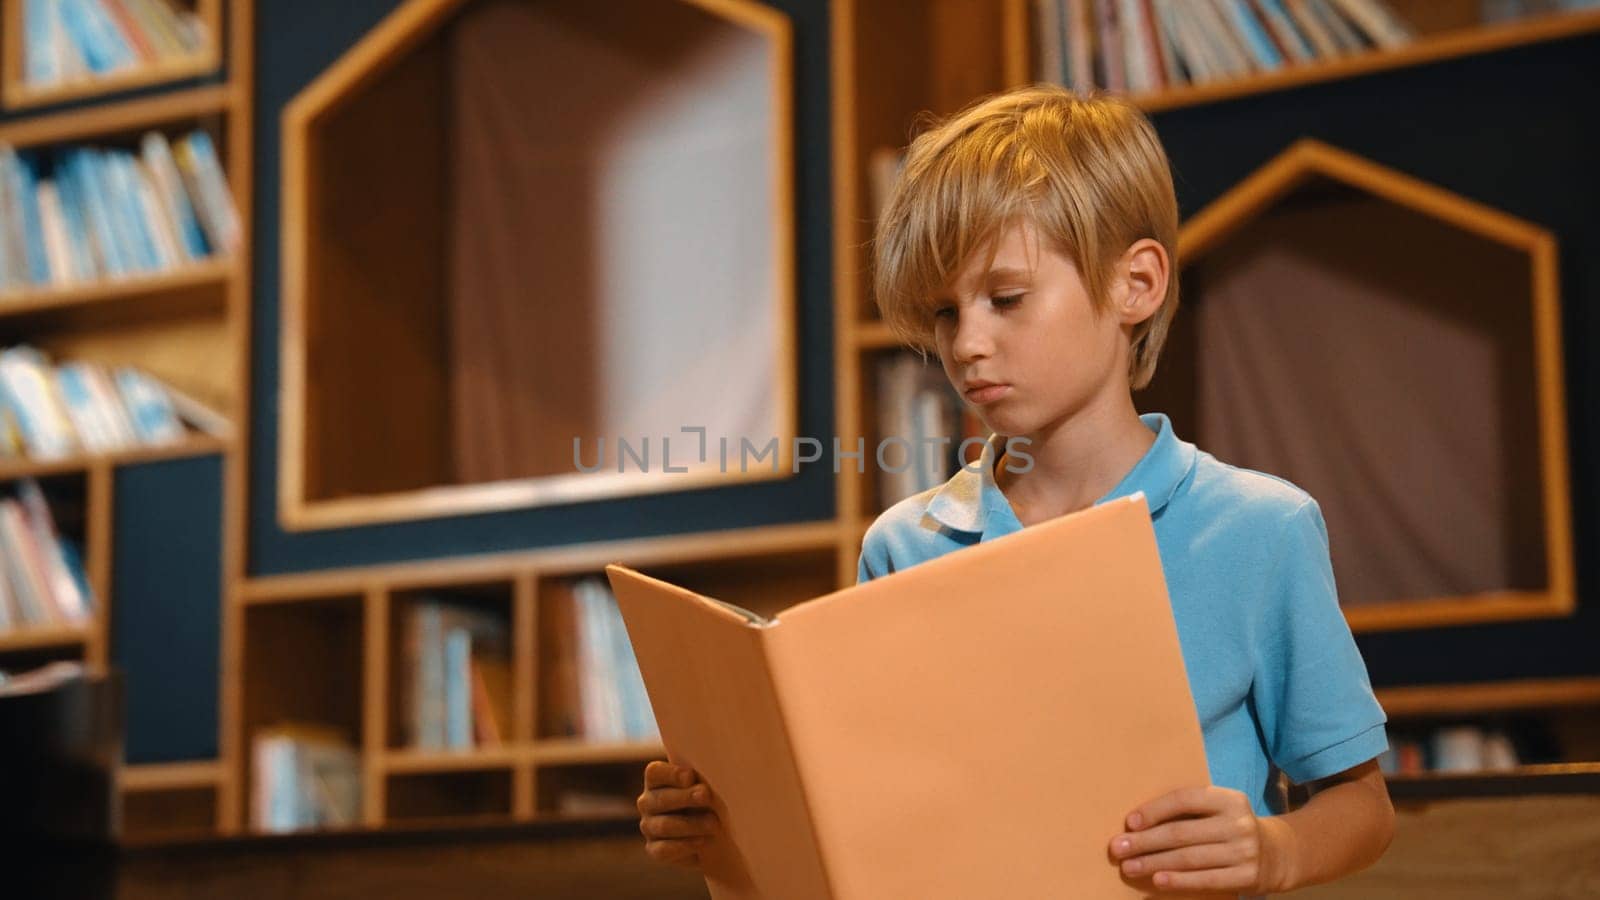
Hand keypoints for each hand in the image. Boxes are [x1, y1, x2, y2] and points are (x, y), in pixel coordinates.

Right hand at [637, 760, 720, 869]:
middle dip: (685, 798)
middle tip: (706, 796)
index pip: (655, 773)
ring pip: (664, 826)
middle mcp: (647, 802)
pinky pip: (663, 849)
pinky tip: (702, 841)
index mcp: (656, 778)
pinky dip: (684, 845)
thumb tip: (704, 785)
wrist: (714, 832)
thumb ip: (701, 780)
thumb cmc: (709, 798)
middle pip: (661, 799)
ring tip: (713, 823)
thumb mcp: (706, 785)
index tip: (690, 776)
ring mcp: (648, 826)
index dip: (672, 774)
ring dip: (691, 824)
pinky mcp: (654, 849)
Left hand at [1108, 785, 1290, 893]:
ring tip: (1129, 866)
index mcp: (1229, 799)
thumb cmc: (1230, 828)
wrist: (1277, 854)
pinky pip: (1205, 880)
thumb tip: (1138, 823)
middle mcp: (1238, 823)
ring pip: (1189, 858)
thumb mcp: (1219, 810)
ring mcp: (1245, 851)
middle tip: (1117, 848)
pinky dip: (1178, 880)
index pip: (1185, 800)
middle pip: (1182, 832)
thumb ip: (1189, 811)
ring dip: (1154, 863)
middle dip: (1145, 841)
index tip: (1130, 822)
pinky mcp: (1247, 877)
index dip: (1155, 810)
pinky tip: (1157, 880)